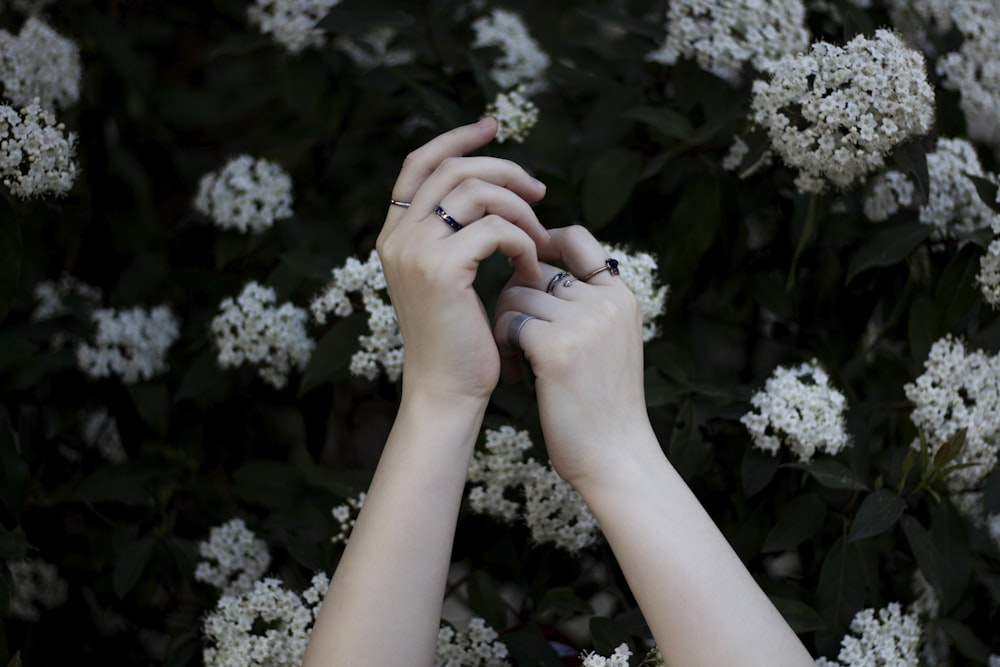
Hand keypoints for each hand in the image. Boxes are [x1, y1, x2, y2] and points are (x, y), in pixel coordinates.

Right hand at [378, 118, 549, 404]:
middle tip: (541, 192)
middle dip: (505, 171)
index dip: (456, 138)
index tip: (492, 125)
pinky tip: (531, 271)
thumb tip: (493, 189)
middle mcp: (397, 236)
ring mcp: (415, 250)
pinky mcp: (441, 268)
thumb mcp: (451, 276)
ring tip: (540, 242)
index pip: (420, 163)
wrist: (448, 389)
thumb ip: (456, 233)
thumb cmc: (459, 339)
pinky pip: (496, 229)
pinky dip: (525, 243)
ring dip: (521, 211)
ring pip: (479, 193)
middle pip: (455, 169)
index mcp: (395, 233)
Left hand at [493, 226, 652, 485]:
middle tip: (515, 341)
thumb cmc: (602, 405)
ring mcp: (583, 321)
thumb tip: (529, 270)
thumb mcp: (607, 343)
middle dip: (514, 301)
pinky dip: (503, 347)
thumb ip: (584, 305)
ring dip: (504, 327)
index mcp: (620, 296)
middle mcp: (605, 301)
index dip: (541, 245)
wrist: (615, 455)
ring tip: (516, 364)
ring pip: (515, 295)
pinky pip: (508, 322)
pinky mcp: (557, 346)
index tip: (523, 272)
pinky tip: (516, 376)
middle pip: (533, 271)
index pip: (576, 238)